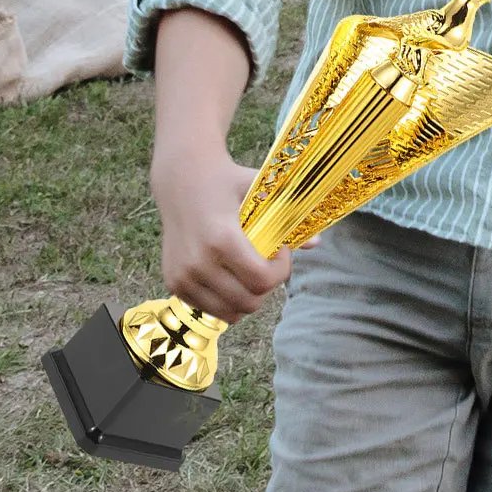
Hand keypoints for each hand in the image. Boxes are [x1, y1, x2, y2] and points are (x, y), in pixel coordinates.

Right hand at [153, 147, 292, 322]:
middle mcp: (198, 262)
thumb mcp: (258, 189)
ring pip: (229, 312)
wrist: (181, 179)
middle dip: (266, 285)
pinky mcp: (173, 283)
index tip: (280, 251)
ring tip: (249, 271)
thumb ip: (287, 214)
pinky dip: (225, 299)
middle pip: (248, 302)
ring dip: (246, 297)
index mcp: (221, 240)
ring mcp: (182, 276)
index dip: (280, 270)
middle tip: (266, 262)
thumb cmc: (226, 182)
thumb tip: (317, 244)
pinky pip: (210, 308)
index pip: (261, 281)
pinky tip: (229, 275)